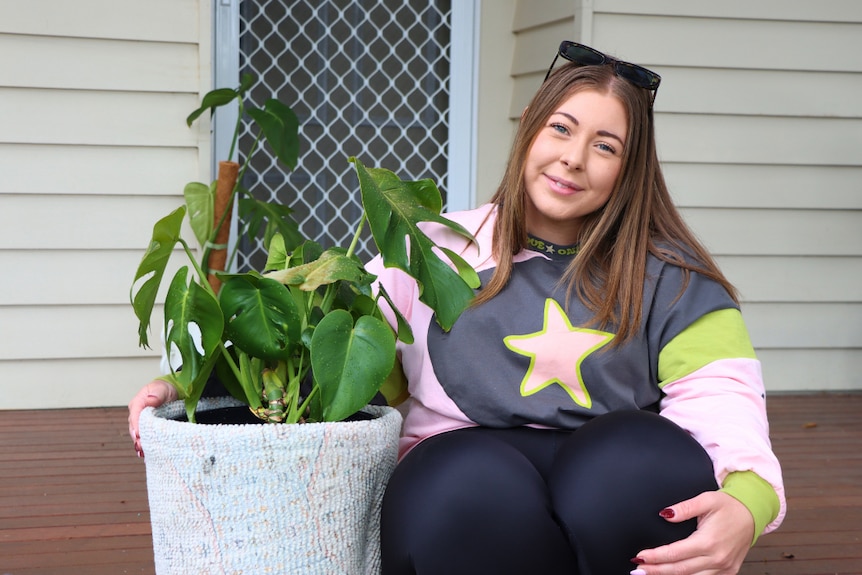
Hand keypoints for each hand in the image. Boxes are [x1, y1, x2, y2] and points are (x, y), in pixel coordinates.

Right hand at [128, 380, 176, 457]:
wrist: (172, 391)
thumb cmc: (165, 389)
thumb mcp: (161, 389)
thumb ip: (155, 395)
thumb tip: (149, 400)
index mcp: (138, 403)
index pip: (135, 415)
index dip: (136, 426)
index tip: (138, 435)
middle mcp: (137, 414)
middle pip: (134, 428)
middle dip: (137, 438)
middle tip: (142, 448)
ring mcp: (142, 422)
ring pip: (138, 434)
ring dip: (141, 443)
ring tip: (143, 452)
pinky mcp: (148, 428)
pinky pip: (145, 437)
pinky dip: (146, 445)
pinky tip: (147, 453)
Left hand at [631, 491, 753, 574]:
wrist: (752, 513)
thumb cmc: (729, 506)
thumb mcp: (706, 499)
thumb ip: (684, 508)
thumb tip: (665, 514)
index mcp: (708, 541)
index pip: (675, 554)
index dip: (655, 557)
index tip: (640, 557)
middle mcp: (716, 558)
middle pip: (680, 570)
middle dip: (657, 570)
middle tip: (638, 570)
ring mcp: (724, 568)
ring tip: (651, 574)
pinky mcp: (728, 571)